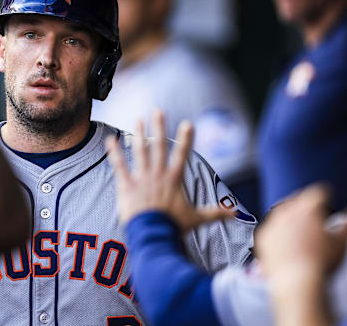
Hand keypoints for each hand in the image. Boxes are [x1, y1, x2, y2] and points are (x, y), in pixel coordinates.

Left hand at [106, 110, 233, 230]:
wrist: (153, 235)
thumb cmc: (174, 226)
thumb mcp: (196, 218)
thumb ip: (215, 213)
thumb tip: (235, 214)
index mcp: (174, 179)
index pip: (182, 155)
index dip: (186, 139)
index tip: (188, 123)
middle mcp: (158, 174)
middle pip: (159, 147)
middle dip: (159, 127)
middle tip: (158, 110)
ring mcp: (142, 178)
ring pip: (140, 152)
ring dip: (139, 135)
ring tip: (138, 120)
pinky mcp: (127, 185)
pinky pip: (119, 166)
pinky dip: (114, 152)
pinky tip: (110, 139)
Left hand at [256, 185, 346, 280]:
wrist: (297, 282)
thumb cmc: (322, 262)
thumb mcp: (341, 243)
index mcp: (310, 207)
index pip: (319, 192)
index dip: (325, 198)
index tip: (327, 205)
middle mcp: (289, 210)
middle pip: (298, 199)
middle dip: (306, 205)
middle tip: (313, 218)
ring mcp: (273, 222)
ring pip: (282, 211)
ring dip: (290, 217)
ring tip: (300, 230)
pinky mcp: (263, 236)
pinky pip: (271, 227)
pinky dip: (278, 231)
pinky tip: (286, 242)